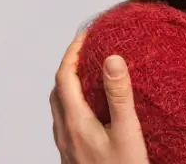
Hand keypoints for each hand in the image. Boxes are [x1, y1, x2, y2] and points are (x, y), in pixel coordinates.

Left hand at [49, 30, 148, 163]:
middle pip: (58, 90)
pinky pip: (66, 122)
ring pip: (59, 107)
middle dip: (69, 65)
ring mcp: (67, 147)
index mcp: (75, 122)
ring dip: (69, 85)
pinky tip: (91, 111)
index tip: (86, 34)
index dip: (73, 51)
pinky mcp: (73, 157)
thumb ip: (119, 96)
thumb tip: (111, 59)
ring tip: (89, 75)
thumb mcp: (127, 133)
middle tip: (87, 49)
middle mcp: (65, 133)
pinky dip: (74, 105)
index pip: (65, 76)